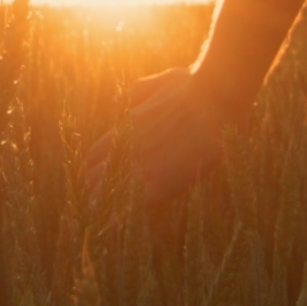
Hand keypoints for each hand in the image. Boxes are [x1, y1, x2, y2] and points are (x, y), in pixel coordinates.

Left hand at [93, 63, 242, 208]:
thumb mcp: (161, 81)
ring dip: (108, 205)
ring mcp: (142, 167)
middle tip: (104, 202)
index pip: (94, 156)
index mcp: (124, 129)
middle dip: (98, 190)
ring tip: (108, 218)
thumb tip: (130, 99)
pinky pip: (133, 206)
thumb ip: (141, 91)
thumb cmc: (192, 87)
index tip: (102, 177)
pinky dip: (125, 216)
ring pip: (110, 194)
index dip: (96, 168)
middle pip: (95, 178)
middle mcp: (127, 149)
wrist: (212, 100)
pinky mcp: (161, 183)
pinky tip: (122, 224)